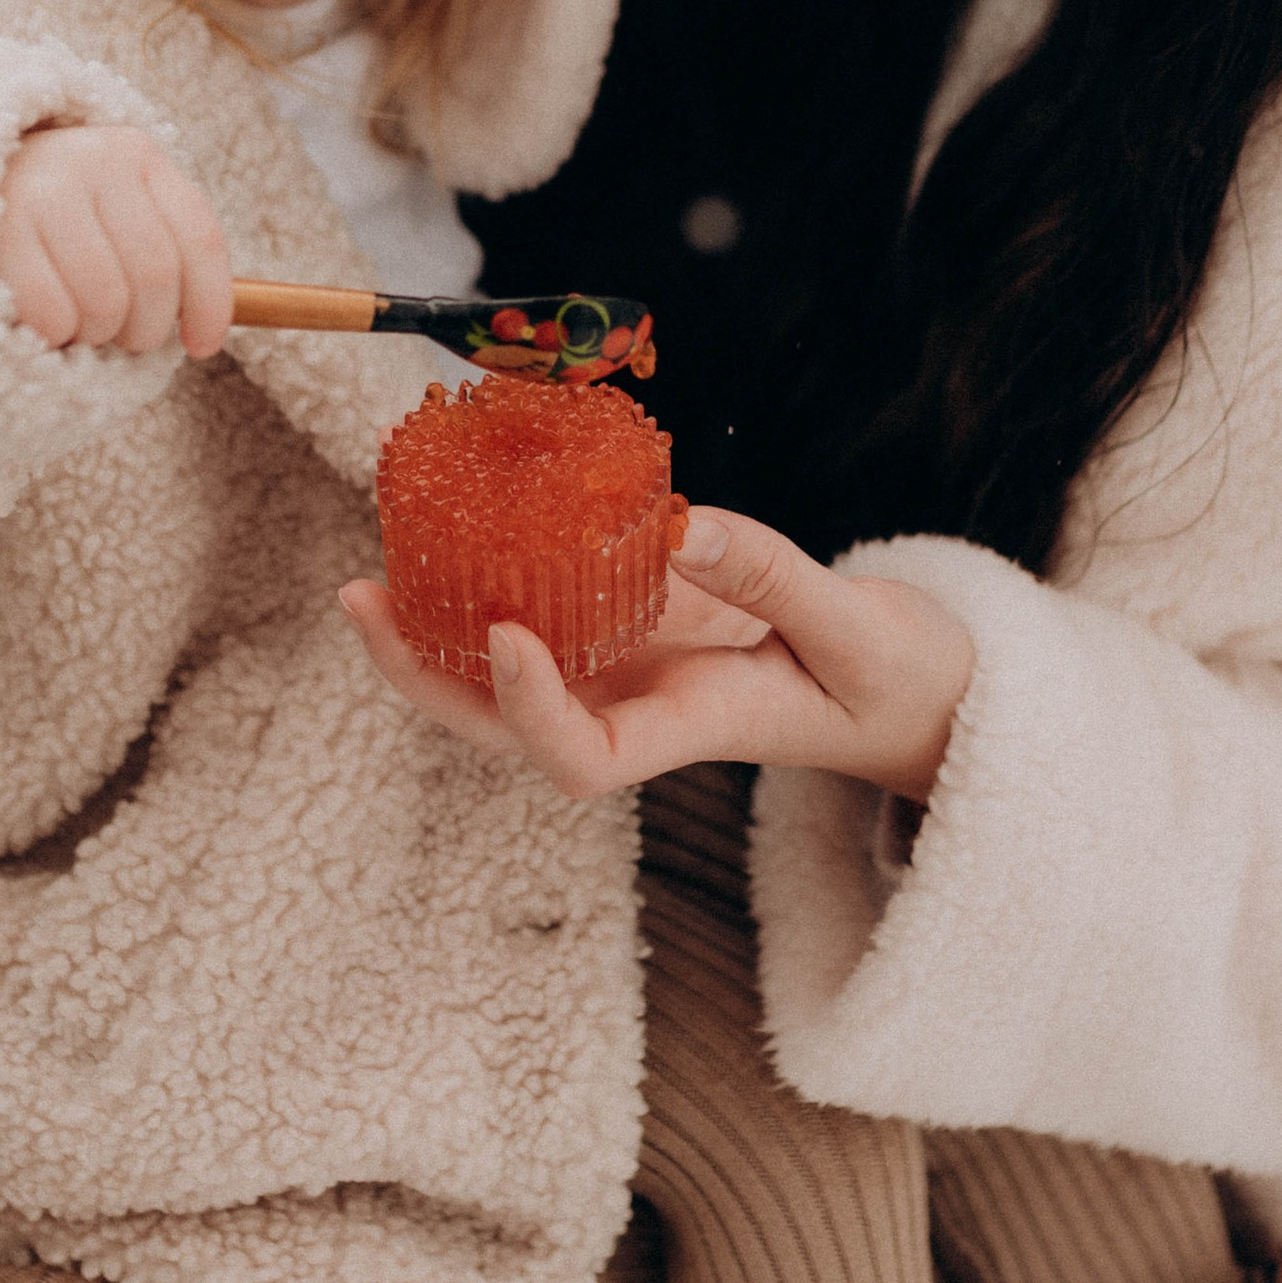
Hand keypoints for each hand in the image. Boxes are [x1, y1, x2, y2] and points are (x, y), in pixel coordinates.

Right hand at [0, 126, 232, 358]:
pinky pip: (52, 313)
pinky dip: (56, 334)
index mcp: (138, 154)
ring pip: (106, 300)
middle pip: (155, 276)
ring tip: (81, 325)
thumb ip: (163, 248)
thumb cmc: (55, 212)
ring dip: (99, 334)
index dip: (211, 304)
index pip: (198, 237)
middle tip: (123, 337)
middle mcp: (95, 161)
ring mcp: (42, 189)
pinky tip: (45, 321)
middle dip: (147, 328)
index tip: (201, 347)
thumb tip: (206, 331)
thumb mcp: (115, 207)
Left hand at [339, 507, 975, 802]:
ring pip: (513, 676)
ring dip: (437, 635)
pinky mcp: (644, 627)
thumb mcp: (860, 628)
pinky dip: (500, 579)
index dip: (529, 711)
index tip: (504, 635)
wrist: (920, 690)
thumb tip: (676, 522)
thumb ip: (772, 575)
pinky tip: (460, 529)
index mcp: (695, 729)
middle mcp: (646, 709)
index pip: (585, 760)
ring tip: (373, 571)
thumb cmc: (901, 678)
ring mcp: (637, 671)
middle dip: (428, 678)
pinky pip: (554, 610)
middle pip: (509, 729)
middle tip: (361, 600)